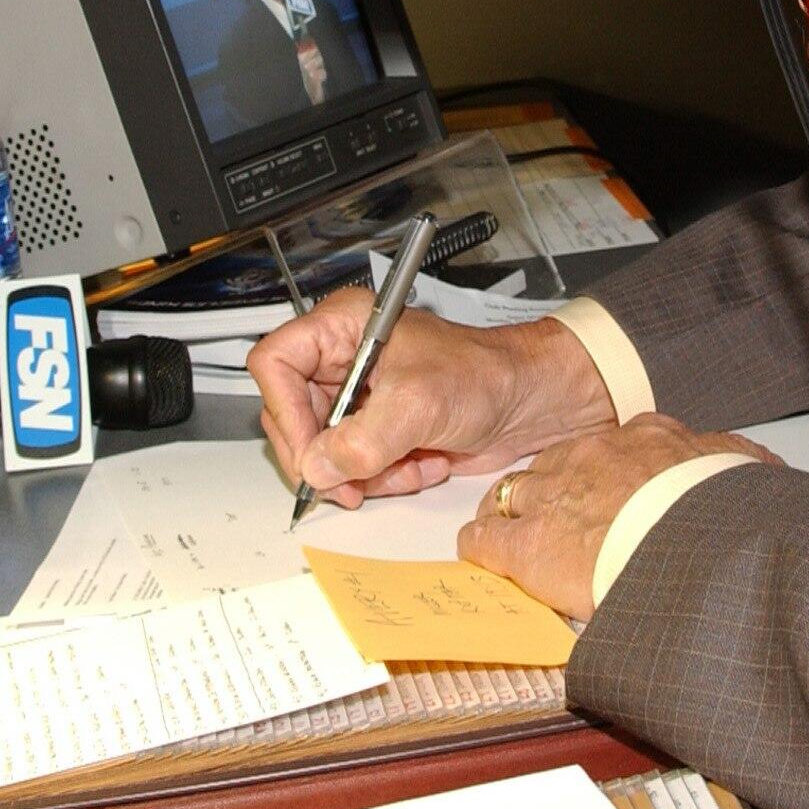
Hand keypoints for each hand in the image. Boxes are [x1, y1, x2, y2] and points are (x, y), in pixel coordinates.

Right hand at [251, 297, 613, 507]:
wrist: (531, 401)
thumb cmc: (489, 374)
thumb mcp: (419, 405)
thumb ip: (361, 440)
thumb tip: (318, 467)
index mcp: (344, 327)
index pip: (276, 365)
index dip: (285, 412)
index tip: (311, 450)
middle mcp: (345, 359)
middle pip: (292, 417)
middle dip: (328, 456)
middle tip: (351, 481)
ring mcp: (360, 397)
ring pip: (324, 451)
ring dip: (363, 472)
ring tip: (406, 466)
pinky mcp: (378, 428)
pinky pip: (354, 466)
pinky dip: (384, 477)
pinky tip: (421, 464)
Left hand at [458, 414, 780, 620]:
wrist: (689, 542)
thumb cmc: (714, 513)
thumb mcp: (737, 470)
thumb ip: (739, 461)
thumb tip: (765, 466)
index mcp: (641, 441)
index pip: (610, 446)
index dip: (601, 471)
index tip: (608, 487)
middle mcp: (588, 460)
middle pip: (554, 465)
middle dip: (551, 489)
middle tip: (558, 513)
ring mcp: (552, 498)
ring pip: (511, 495)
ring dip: (512, 514)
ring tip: (516, 532)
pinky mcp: (526, 544)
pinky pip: (485, 538)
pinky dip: (483, 546)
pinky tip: (488, 556)